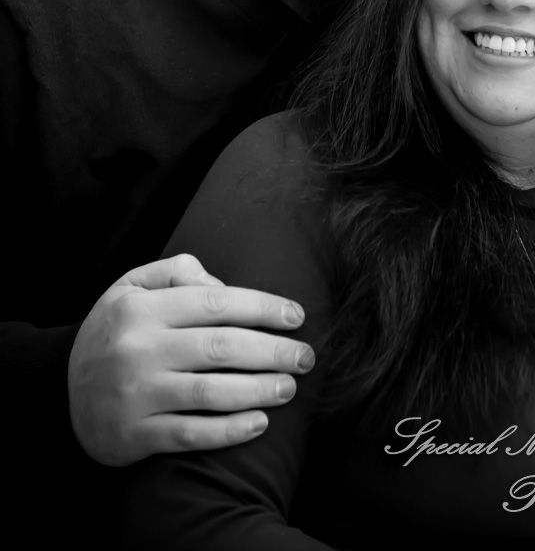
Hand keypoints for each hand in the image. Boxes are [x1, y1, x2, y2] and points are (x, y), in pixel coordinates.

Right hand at [68, 254, 314, 465]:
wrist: (57, 392)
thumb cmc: (114, 332)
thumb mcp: (131, 286)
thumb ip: (177, 271)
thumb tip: (221, 283)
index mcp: (144, 308)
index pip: (217, 303)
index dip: (263, 309)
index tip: (297, 316)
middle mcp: (140, 349)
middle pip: (222, 347)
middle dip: (273, 351)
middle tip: (306, 357)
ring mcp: (137, 394)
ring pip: (211, 392)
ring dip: (260, 390)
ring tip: (290, 387)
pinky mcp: (134, 435)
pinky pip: (190, 434)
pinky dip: (229, 431)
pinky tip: (259, 423)